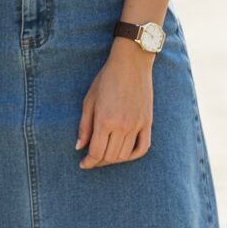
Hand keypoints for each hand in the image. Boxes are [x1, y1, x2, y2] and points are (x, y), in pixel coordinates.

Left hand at [76, 42, 152, 167]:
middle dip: (98, 161)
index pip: (96, 153)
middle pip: (110, 156)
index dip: (88, 162)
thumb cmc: (106, 78)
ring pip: (124, 155)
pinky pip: (142, 148)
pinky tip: (124, 154)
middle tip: (92, 158)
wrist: (131, 63)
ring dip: (113, 159)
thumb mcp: (89, 99)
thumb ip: (84, 125)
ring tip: (105, 154)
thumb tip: (79, 147)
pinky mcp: (147, 122)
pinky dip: (132, 155)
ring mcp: (137, 125)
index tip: (83, 164)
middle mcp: (122, 126)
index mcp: (105, 121)